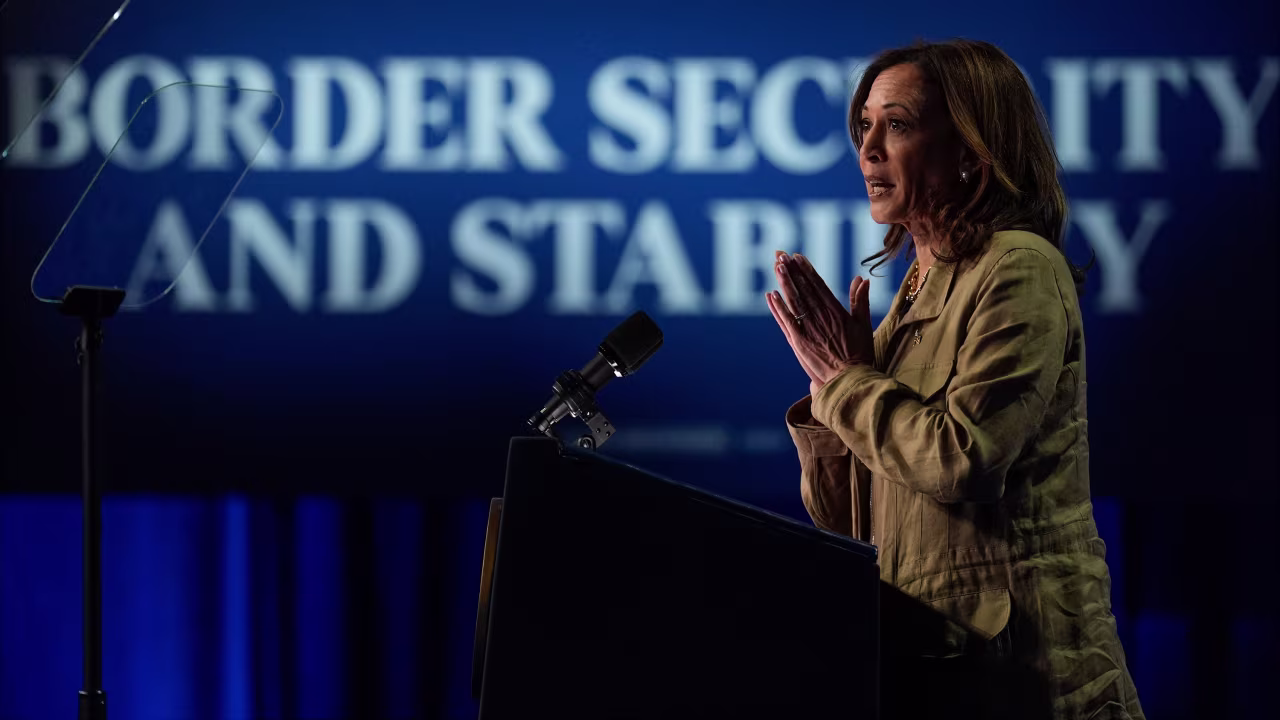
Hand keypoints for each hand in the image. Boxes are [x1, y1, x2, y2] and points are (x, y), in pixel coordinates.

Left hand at [765, 252, 874, 392]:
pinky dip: (778, 308)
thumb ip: (860, 301)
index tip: (797, 256)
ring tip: (776, 266)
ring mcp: (808, 330)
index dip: (807, 270)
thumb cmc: (860, 354)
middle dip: (792, 271)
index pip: (819, 286)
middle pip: (804, 289)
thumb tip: (861, 279)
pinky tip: (771, 295)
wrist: (850, 381)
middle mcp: (821, 318)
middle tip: (780, 254)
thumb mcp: (864, 325)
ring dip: (784, 283)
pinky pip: (786, 322)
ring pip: (794, 302)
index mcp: (836, 312)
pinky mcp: (799, 343)